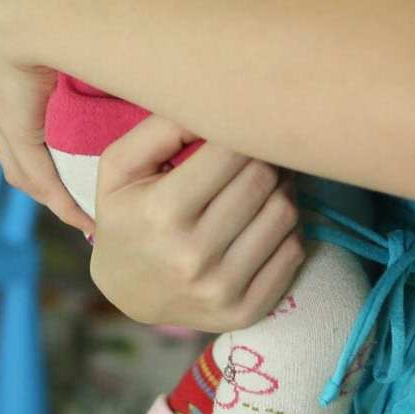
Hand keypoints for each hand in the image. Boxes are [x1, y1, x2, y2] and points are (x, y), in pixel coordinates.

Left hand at [0, 0, 94, 233]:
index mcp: (4, 46)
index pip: (17, 101)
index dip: (41, 129)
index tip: (67, 151)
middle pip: (17, 141)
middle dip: (46, 173)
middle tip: (77, 200)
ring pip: (24, 161)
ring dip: (54, 189)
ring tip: (83, 214)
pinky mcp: (13, 119)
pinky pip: (33, 168)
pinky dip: (56, 193)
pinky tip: (77, 212)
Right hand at [89, 116, 305, 331]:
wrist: (125, 292)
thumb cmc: (127, 215)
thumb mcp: (121, 167)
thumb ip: (160, 127)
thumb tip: (217, 102)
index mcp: (161, 212)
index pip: (232, 150)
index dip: (242, 132)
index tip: (240, 130)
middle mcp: (192, 255)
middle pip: (264, 179)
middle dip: (265, 159)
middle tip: (256, 154)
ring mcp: (221, 288)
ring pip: (285, 213)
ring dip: (281, 191)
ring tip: (260, 186)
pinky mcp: (246, 310)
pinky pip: (293, 252)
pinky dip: (286, 230)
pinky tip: (263, 222)